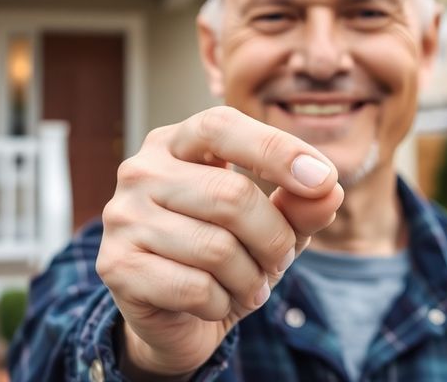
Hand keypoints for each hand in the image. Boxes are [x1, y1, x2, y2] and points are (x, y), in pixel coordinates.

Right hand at [96, 106, 343, 377]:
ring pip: (216, 248)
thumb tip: (329, 191)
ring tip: (246, 286)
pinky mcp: (117, 266)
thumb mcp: (268, 226)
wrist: (171, 318)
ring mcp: (122, 217)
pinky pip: (194, 288)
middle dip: (274, 238)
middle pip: (232, 195)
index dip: (276, 150)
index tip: (324, 180)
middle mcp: (140, 171)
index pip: (222, 127)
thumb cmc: (221, 258)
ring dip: (249, 279)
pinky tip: (215, 304)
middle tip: (278, 261)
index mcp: (174, 143)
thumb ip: (298, 205)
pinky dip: (221, 304)